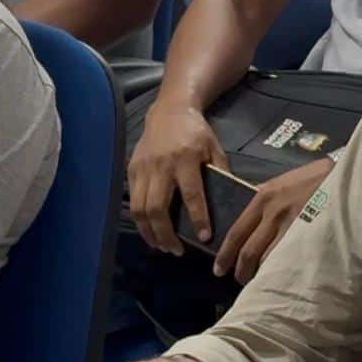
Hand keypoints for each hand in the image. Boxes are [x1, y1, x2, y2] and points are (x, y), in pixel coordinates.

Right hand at [128, 101, 228, 253]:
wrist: (169, 110)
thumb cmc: (196, 132)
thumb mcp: (214, 148)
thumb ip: (221, 172)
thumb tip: (229, 202)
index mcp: (186, 159)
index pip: (191, 195)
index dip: (198, 218)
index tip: (204, 237)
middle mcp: (161, 165)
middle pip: (157, 208)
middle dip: (165, 234)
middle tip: (176, 251)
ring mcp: (143, 168)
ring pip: (139, 208)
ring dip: (149, 232)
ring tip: (161, 246)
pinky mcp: (131, 169)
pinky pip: (132, 200)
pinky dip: (140, 220)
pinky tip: (150, 231)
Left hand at [214, 158, 333, 283]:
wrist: (345, 174)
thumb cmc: (316, 176)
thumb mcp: (285, 181)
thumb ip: (268, 197)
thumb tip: (253, 215)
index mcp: (263, 196)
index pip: (236, 232)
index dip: (225, 254)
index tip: (219, 268)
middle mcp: (272, 211)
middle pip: (248, 251)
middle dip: (240, 270)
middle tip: (239, 281)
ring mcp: (291, 224)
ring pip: (266, 258)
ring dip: (260, 274)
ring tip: (261, 284)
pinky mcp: (309, 233)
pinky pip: (289, 258)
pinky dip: (281, 270)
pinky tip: (281, 278)